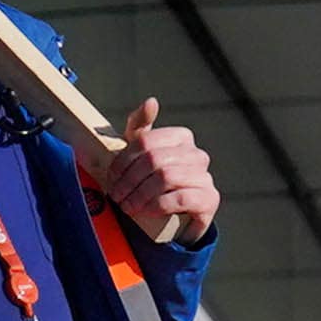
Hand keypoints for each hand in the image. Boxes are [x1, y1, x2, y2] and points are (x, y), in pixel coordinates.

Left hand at [74, 94, 215, 247]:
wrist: (175, 219)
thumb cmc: (153, 182)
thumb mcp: (141, 154)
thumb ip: (140, 128)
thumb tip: (151, 101)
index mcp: (180, 137)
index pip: (145, 141)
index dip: (123, 161)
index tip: (111, 178)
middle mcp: (196, 154)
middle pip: (153, 159)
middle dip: (129, 180)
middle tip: (116, 196)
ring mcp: (205, 176)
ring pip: (166, 177)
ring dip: (140, 194)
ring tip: (127, 206)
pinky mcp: (209, 199)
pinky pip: (180, 197)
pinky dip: (157, 205)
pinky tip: (146, 211)